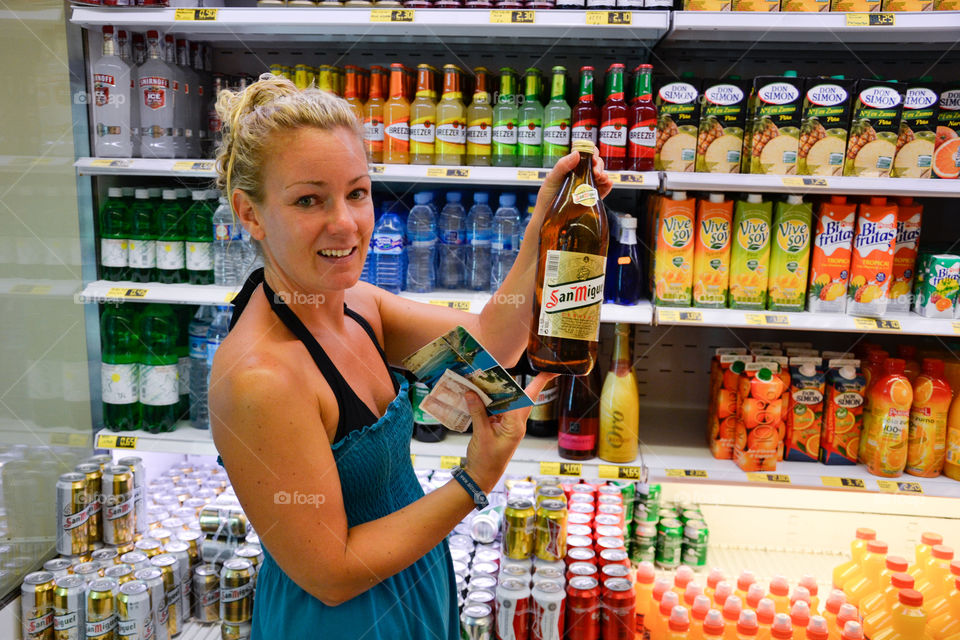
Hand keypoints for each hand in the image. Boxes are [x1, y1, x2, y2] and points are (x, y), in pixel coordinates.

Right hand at [462, 372, 558, 492]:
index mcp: (515, 425)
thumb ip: (478, 412)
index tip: (550, 370)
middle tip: (519, 367)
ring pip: (510, 403)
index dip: (539, 383)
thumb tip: (472, 393)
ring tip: (492, 377)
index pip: (527, 399)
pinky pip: (499, 410)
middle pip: (522, 398)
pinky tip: (482, 394)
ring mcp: (508, 426)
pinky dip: (492, 401)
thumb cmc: (485, 461)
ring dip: (502, 391)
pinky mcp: (500, 428)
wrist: (481, 477)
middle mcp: (516, 424)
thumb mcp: (481, 435)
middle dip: (524, 383)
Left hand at [532, 147, 614, 222]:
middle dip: (599, 165)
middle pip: (596, 164)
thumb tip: (576, 153)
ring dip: (604, 174)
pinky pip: (603, 190)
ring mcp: (587, 187)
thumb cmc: (547, 197)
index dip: (591, 154)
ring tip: (601, 178)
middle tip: (596, 172)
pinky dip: (608, 186)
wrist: (547, 217)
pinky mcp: (591, 199)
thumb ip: (562, 166)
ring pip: (601, 176)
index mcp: (572, 168)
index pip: (585, 156)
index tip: (592, 159)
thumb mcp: (551, 179)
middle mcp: (581, 176)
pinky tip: (607, 184)